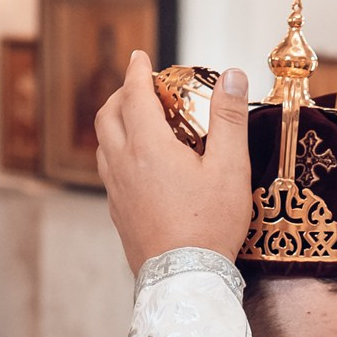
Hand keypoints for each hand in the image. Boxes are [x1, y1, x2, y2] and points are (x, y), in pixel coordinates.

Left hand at [94, 50, 249, 274]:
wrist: (184, 280)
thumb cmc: (210, 225)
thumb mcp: (230, 168)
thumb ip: (230, 118)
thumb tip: (233, 75)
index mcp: (148, 147)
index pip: (134, 95)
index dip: (137, 72)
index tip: (140, 57)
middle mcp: (123, 164)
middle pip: (108, 115)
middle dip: (121, 93)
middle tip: (140, 86)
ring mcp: (116, 191)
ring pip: (103, 144)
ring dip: (115, 122)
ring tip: (137, 120)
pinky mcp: (118, 213)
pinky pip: (108, 171)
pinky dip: (117, 151)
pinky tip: (138, 164)